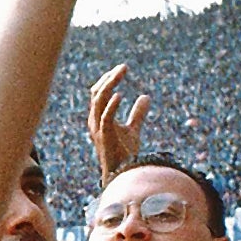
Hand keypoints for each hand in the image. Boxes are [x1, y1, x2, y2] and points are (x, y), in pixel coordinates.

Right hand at [87, 64, 147, 181]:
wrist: (122, 173)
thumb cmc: (124, 153)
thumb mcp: (133, 129)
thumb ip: (138, 113)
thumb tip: (146, 96)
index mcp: (98, 118)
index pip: (98, 93)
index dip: (108, 80)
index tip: (121, 69)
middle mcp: (94, 121)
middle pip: (97, 93)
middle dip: (109, 78)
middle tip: (124, 67)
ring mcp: (98, 128)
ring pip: (99, 100)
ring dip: (110, 84)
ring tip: (122, 72)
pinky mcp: (104, 135)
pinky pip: (105, 117)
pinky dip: (111, 105)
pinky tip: (120, 94)